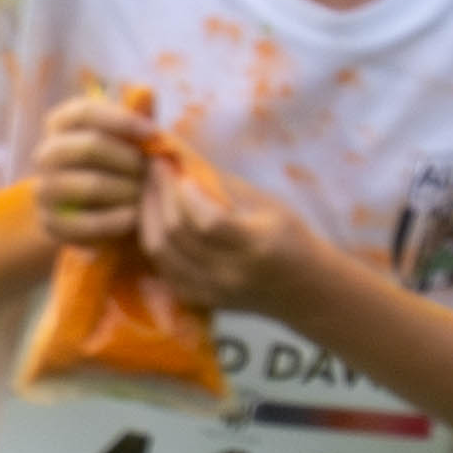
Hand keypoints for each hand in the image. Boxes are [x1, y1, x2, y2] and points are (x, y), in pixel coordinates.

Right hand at [26, 85, 159, 246]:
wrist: (89, 210)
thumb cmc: (115, 164)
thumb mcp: (125, 138)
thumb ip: (135, 118)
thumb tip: (146, 91)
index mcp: (61, 124)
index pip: (85, 111)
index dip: (121, 120)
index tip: (153, 133)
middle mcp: (47, 154)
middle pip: (87, 147)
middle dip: (127, 159)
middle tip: (149, 171)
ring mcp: (44, 189)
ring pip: (86, 185)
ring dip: (124, 190)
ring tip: (143, 195)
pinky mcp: (49, 223)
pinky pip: (82, 223)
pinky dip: (113, 221)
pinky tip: (133, 218)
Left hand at [132, 124, 337, 313]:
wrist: (306, 289)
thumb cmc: (290, 235)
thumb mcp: (266, 203)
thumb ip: (219, 183)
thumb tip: (176, 153)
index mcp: (255, 246)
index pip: (206, 221)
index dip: (182, 191)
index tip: (172, 164)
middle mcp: (230, 273)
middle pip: (176, 234)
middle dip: (158, 195)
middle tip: (153, 168)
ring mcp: (212, 291)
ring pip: (160, 252)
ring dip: (146, 215)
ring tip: (149, 188)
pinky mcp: (198, 299)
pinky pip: (160, 267)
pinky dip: (152, 239)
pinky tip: (152, 217)